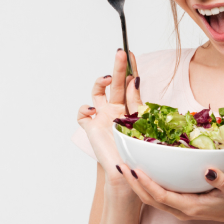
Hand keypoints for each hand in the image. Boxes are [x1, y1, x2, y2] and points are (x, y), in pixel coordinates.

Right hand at [77, 49, 141, 186]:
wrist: (127, 171)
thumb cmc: (137, 149)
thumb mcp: (141, 121)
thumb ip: (136, 100)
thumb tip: (134, 79)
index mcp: (130, 106)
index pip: (130, 83)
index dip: (130, 68)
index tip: (131, 53)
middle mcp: (115, 108)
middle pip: (115, 84)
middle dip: (118, 68)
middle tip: (120, 53)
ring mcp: (102, 117)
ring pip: (96, 92)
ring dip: (99, 83)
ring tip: (107, 79)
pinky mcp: (91, 128)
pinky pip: (82, 114)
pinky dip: (84, 108)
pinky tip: (92, 110)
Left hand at [118, 165, 223, 223]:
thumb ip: (221, 180)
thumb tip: (208, 170)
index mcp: (191, 207)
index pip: (162, 196)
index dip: (146, 183)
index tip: (134, 170)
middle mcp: (182, 210)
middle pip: (151, 199)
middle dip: (134, 184)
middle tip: (121, 166)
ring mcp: (181, 209)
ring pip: (152, 199)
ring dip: (137, 186)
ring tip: (126, 169)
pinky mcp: (182, 205)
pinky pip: (160, 197)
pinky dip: (148, 186)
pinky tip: (143, 175)